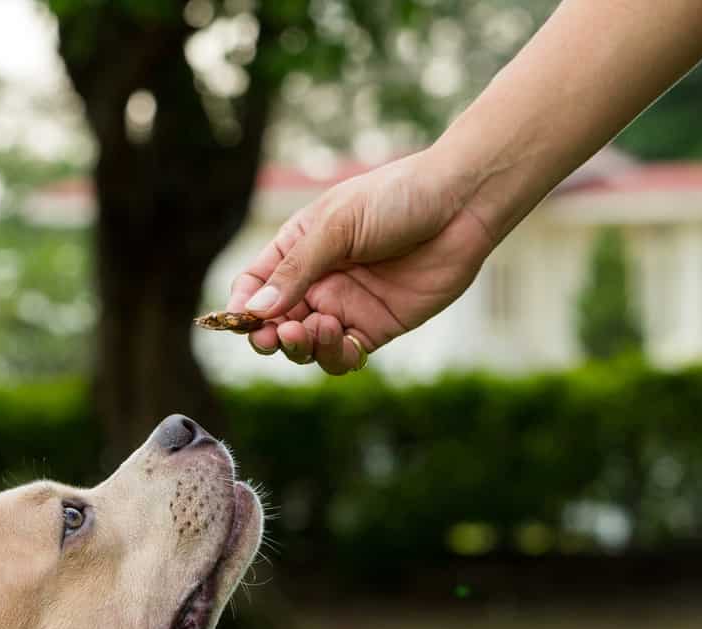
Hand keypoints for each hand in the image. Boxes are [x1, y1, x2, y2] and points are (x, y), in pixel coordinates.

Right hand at [227, 151, 498, 373]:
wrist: (462, 204)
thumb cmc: (397, 198)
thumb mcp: (337, 226)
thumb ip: (297, 270)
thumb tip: (258, 310)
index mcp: (298, 248)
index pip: (256, 285)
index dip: (243, 306)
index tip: (239, 320)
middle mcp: (317, 281)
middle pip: (276, 323)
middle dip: (270, 335)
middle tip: (276, 336)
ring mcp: (346, 306)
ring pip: (307, 346)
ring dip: (303, 347)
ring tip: (316, 329)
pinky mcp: (377, 327)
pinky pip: (345, 355)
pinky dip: (336, 357)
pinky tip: (341, 342)